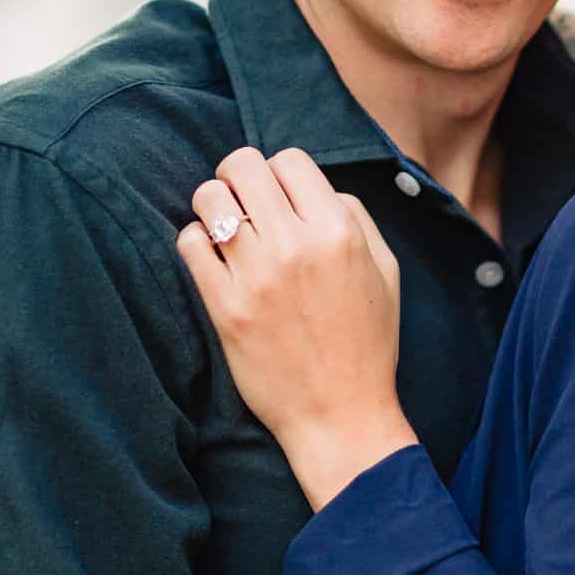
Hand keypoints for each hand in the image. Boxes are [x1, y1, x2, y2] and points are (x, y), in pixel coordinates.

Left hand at [177, 147, 415, 507]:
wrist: (341, 415)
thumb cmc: (367, 342)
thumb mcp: (385, 270)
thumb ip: (356, 217)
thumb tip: (313, 187)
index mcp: (339, 232)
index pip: (289, 159)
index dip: (280, 172)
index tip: (278, 196)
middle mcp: (296, 246)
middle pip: (242, 166)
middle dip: (239, 176)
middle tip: (243, 201)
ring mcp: (256, 277)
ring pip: (209, 198)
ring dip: (214, 205)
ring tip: (225, 228)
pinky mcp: (225, 308)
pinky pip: (190, 244)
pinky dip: (196, 241)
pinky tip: (213, 259)